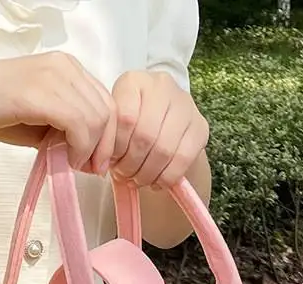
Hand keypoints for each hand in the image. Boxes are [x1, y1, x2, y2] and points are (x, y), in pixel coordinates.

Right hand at [0, 53, 116, 173]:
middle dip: (104, 147)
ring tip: (73, 165)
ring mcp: (54, 76)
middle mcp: (66, 65)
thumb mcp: (40, 119)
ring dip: (90, 150)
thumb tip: (89, 152)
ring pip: (97, 119)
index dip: (109, 137)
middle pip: (108, 111)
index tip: (96, 162)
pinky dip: (79, 148)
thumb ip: (66, 127)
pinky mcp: (40, 94)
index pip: (107, 102)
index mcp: (68, 67)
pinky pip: (78, 124)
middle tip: (90, 170)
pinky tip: (66, 159)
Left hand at [109, 71, 208, 187]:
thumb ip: (105, 140)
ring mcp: (185, 104)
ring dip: (146, 174)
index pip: (123, 119)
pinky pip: (182, 160)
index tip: (107, 163)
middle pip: (144, 136)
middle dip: (130, 165)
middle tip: (123, 176)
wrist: (161, 126)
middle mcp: (162, 85)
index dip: (114, 149)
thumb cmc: (127, 129)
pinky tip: (155, 182)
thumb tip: (101, 166)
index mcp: (133, 82)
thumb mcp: (112, 127)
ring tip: (136, 180)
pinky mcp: (201, 126)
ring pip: (163, 150)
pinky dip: (165, 178)